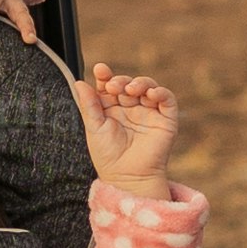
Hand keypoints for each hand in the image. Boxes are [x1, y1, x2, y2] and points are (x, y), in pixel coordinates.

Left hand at [71, 60, 180, 187]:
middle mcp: (131, 108)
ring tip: (130, 90)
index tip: (100, 70)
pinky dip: (161, 93)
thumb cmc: (108, 156)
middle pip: (128, 84)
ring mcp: (149, 112)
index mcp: (112, 109)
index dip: (106, 76)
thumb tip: (79, 82)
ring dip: (140, 83)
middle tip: (113, 87)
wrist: (127, 177)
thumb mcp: (94, 128)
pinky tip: (151, 94)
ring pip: (148, 87)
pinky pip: (167, 99)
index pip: (110, 86)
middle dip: (121, 81)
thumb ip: (88, 105)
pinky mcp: (166, 119)